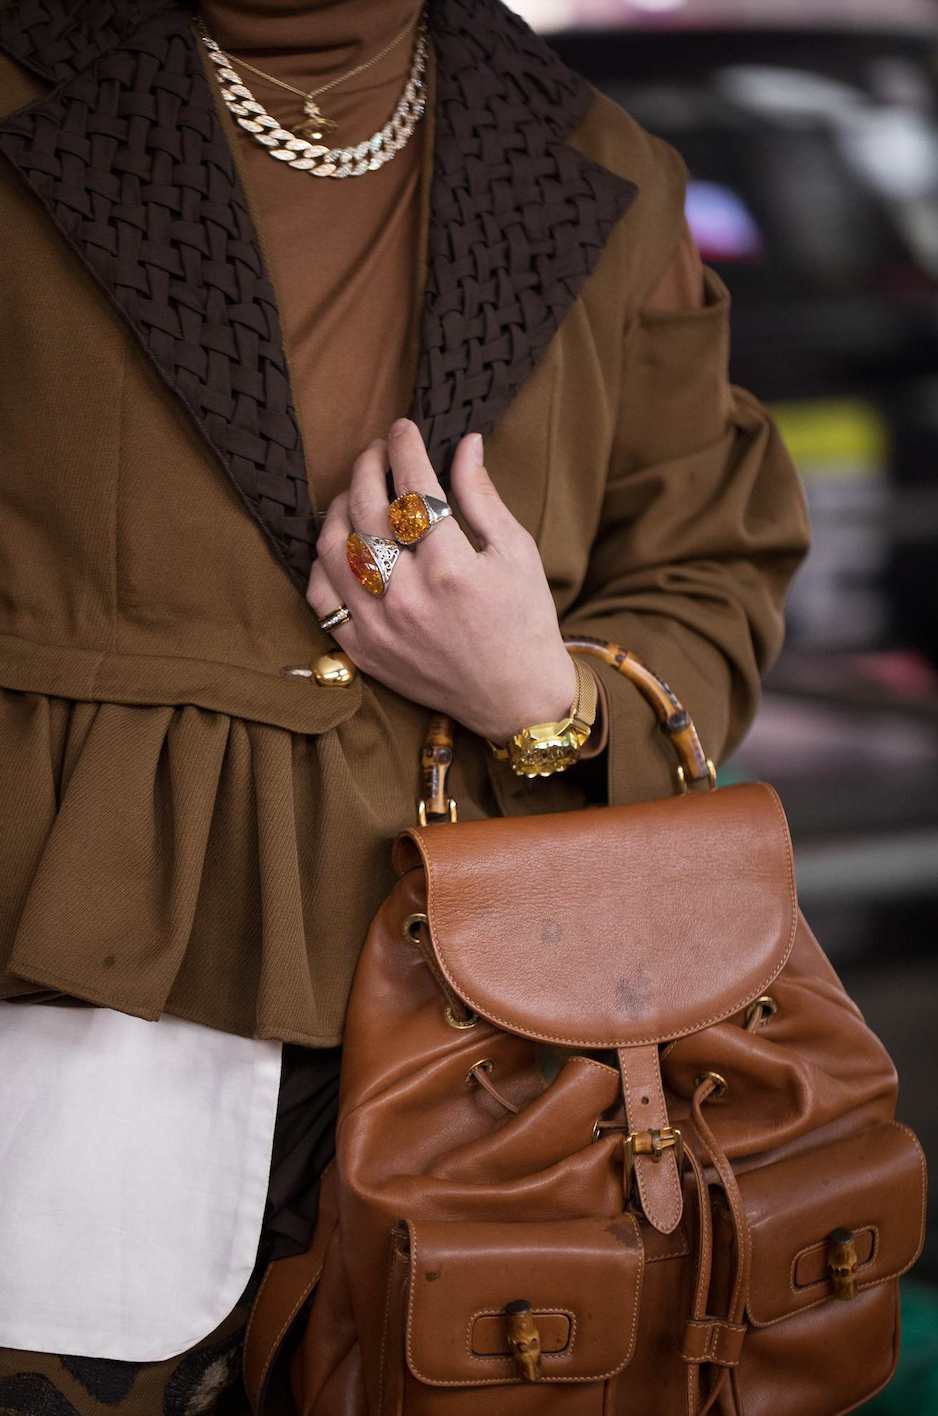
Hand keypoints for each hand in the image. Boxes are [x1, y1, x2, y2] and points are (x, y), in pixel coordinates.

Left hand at [305, 418, 577, 743]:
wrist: (515, 698)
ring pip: (333, 549)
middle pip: (366, 509)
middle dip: (368, 466)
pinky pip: (321, 598)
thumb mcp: (517, 552)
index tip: (403, 428)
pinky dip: (322, 563)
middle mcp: (408, 595)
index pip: (413, 487)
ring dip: (338, 509)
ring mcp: (379, 626)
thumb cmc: (525, 620)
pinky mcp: (363, 650)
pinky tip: (341, 544)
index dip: (405, 448)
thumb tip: (466, 443)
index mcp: (452, 567)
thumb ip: (483, 496)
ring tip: (355, 492)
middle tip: (377, 451)